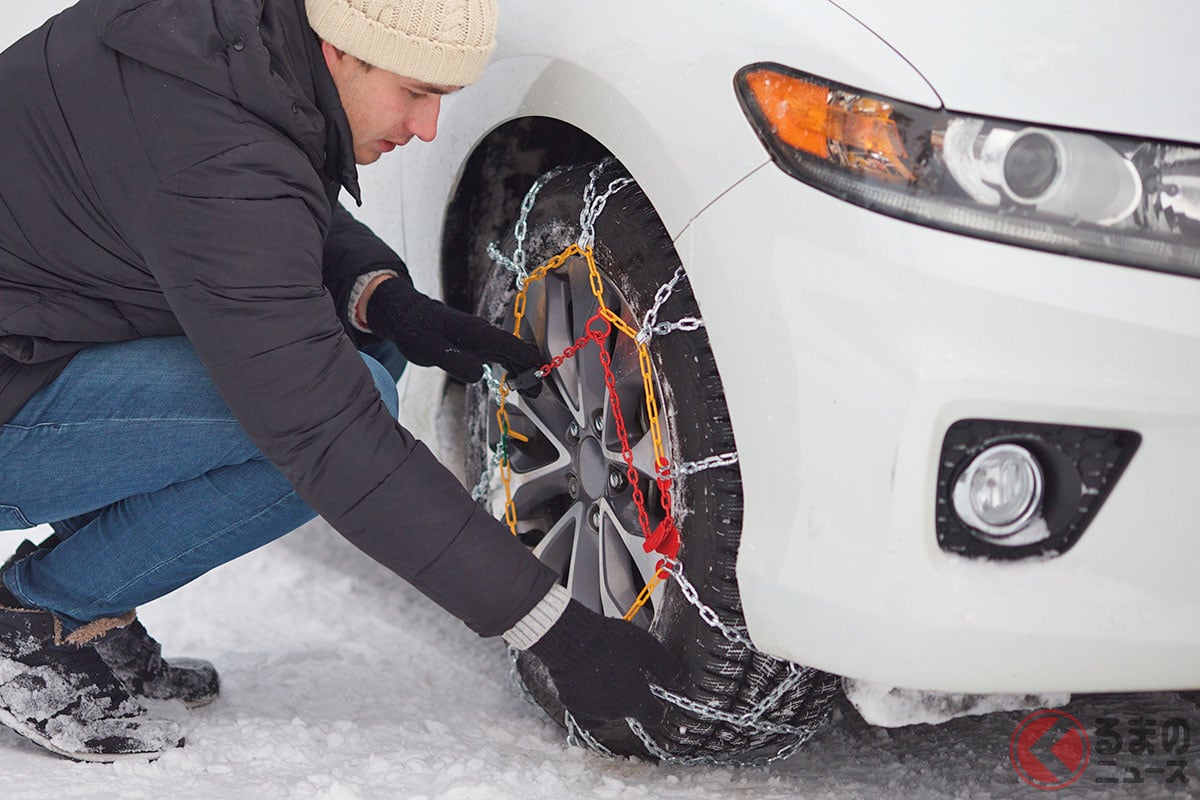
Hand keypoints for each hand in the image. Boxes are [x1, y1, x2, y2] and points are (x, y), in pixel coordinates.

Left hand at [365, 276, 542, 383]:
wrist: (405, 315)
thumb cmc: (416, 329)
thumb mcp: (431, 349)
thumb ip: (457, 362)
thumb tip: (479, 375)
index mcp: (480, 333)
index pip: (515, 347)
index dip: (532, 362)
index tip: (543, 377)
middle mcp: (485, 334)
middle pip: (518, 351)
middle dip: (531, 370)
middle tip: (538, 392)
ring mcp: (481, 338)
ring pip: (511, 354)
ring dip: (523, 370)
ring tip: (530, 390)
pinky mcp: (474, 343)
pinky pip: (500, 355)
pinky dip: (511, 367)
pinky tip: (512, 379)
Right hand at [526, 599, 685, 727]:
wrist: (571, 639)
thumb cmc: (609, 642)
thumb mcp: (648, 648)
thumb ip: (667, 667)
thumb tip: (680, 681)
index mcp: (635, 701)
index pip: (654, 716)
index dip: (657, 706)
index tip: (655, 695)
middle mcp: (613, 713)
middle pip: (629, 713)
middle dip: (630, 698)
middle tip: (626, 675)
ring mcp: (590, 711)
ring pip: (606, 714)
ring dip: (609, 702)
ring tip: (607, 678)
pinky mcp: (571, 704)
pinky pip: (584, 712)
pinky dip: (589, 703)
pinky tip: (589, 685)